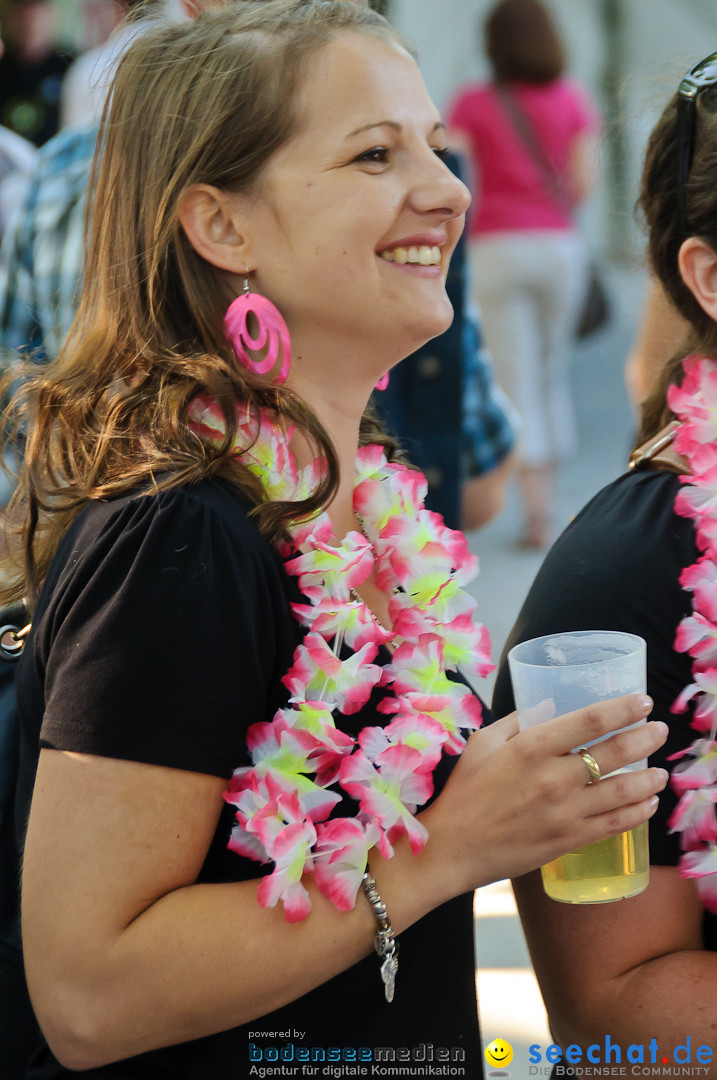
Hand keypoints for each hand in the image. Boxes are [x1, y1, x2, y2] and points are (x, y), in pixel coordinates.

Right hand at [418, 694, 667, 899]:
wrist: (453, 847)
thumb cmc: (464, 792)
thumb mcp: (483, 744)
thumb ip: (518, 721)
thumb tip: (549, 706)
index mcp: (531, 746)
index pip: (590, 721)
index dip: (623, 709)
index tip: (643, 702)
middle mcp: (554, 777)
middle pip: (615, 753)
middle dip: (645, 738)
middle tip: (660, 730)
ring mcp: (565, 811)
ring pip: (623, 790)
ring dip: (649, 778)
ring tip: (661, 771)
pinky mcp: (569, 840)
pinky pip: (615, 824)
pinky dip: (637, 811)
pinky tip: (647, 803)